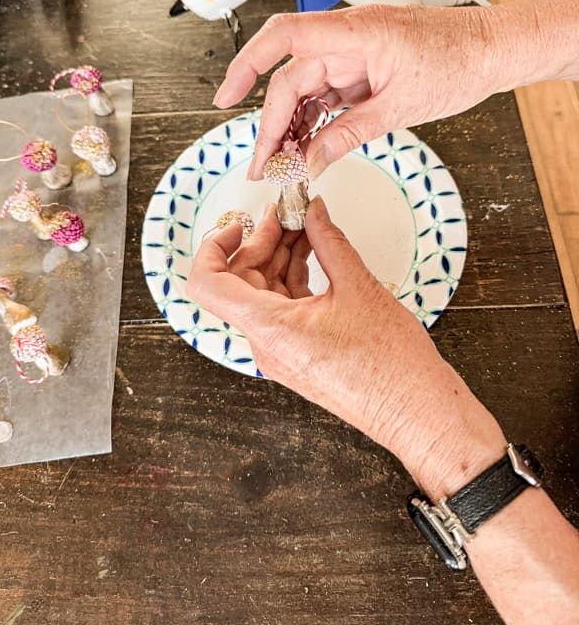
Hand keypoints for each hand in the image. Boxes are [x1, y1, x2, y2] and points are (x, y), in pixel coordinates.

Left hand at [188, 197, 505, 497]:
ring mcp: (282, 351)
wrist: (417, 414)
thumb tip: (313, 210)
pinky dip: (294, 277)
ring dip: (280, 257)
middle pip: (240, 282)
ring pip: (263, 293)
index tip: (239, 224)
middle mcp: (266, 343)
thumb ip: (329, 240)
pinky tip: (314, 253)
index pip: (208, 284)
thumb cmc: (392, 365)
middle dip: (261, 242)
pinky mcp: (300, 353)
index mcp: (269, 329)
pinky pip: (283, 308)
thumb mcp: (359, 287)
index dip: (214, 247)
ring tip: (305, 226)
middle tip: (287, 212)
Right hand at [213, 4, 504, 179]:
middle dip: (271, 126)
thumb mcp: (400, 108)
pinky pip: (325, 97)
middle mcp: (346, 41)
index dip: (246, 65)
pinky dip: (314, 123)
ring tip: (283, 165)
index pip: (283, 39)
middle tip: (264, 166)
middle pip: (290, 81)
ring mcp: (353, 56)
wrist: (492, 51)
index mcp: (354, 34)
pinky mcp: (361, 72)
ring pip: (304, 92)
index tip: (225, 96)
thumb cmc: (459, 61)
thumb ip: (348, 135)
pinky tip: (306, 148)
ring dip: (291, 128)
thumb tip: (310, 162)